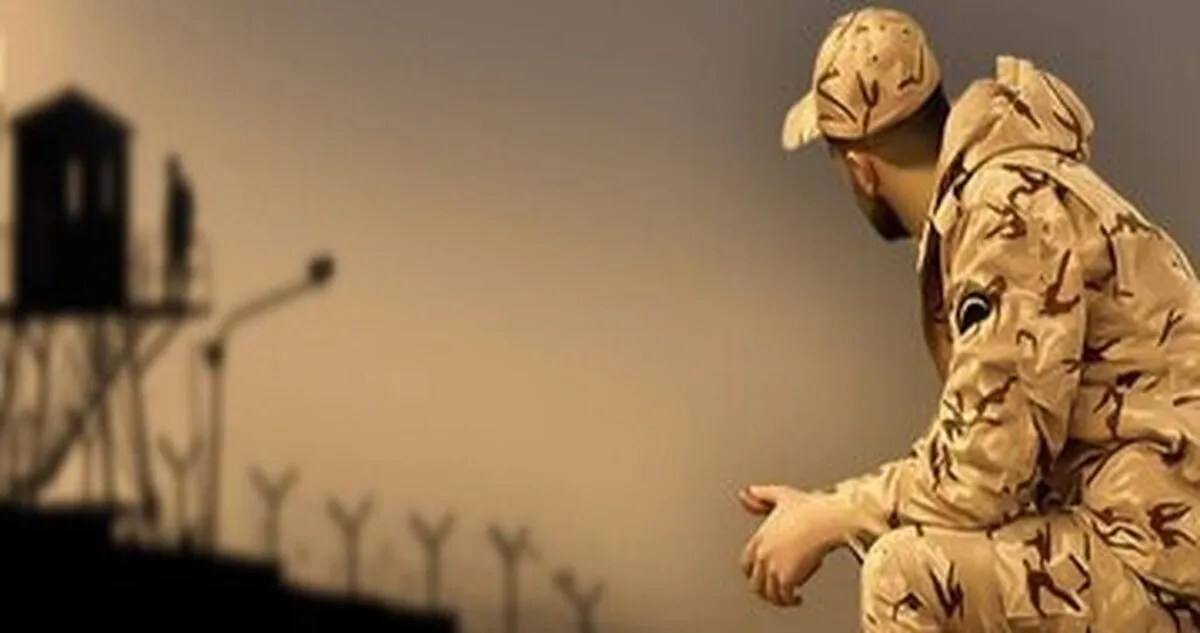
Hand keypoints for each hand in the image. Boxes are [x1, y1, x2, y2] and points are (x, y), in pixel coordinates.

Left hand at [737, 485, 848, 607]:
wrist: (828, 520)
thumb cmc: (811, 508)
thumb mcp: (781, 494)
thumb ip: (762, 495)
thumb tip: (747, 494)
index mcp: (759, 538)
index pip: (746, 564)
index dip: (754, 573)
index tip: (763, 577)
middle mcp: (763, 555)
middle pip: (755, 582)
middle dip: (765, 589)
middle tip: (776, 591)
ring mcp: (774, 567)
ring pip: (768, 593)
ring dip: (778, 598)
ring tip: (788, 598)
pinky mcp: (788, 578)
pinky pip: (784, 597)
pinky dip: (790, 600)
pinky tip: (797, 598)